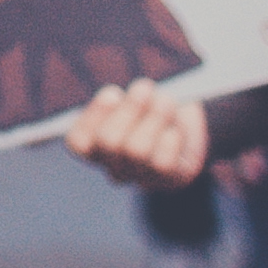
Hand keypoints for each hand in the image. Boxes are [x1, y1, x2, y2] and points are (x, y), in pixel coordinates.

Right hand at [63, 78, 208, 190]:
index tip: (114, 93)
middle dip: (130, 109)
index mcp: (95, 147)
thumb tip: (122, 97)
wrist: (189, 121)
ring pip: (136, 150)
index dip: (94, 116)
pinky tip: (175, 129)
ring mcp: (140, 177)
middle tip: (145, 87)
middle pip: (108, 142)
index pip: (78, 142)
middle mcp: (113, 167)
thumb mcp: (133, 94)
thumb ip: (123, 97)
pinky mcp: (169, 180)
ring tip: (166, 101)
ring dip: (154, 118)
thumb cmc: (153, 101)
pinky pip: (163, 162)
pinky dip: (170, 140)